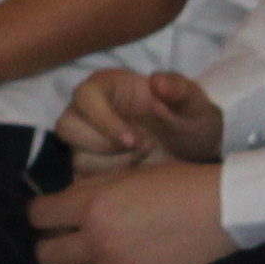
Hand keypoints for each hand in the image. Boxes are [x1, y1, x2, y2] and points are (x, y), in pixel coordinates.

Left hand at [28, 158, 232, 263]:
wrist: (226, 211)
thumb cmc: (181, 184)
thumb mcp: (132, 174)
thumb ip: (94, 188)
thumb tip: (67, 200)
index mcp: (95, 205)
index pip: (38, 215)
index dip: (41, 214)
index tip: (51, 215)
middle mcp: (100, 241)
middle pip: (46, 256)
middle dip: (53, 246)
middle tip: (69, 240)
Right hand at [55, 66, 225, 170]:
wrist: (196, 157)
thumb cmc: (190, 123)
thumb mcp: (195, 105)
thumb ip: (180, 90)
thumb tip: (156, 80)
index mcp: (109, 88)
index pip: (85, 96)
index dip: (103, 119)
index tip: (134, 140)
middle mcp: (89, 113)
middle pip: (67, 125)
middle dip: (102, 144)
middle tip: (140, 152)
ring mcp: (87, 142)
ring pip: (73, 155)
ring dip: (105, 165)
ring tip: (139, 165)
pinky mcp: (89, 168)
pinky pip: (81, 178)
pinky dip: (104, 183)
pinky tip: (132, 179)